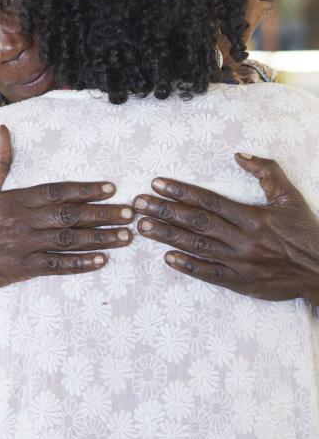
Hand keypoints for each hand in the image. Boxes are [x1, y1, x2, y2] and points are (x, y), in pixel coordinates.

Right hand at [0, 125, 133, 299]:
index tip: (110, 188)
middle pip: (70, 216)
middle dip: (103, 214)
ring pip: (69, 241)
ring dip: (100, 238)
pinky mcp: (24, 269)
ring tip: (125, 236)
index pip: (56, 191)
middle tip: (129, 212)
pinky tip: (102, 260)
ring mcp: (24, 247)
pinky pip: (58, 266)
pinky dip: (81, 264)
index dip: (85, 190)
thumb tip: (3, 130)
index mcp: (15, 200)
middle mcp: (23, 222)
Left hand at [133, 153, 318, 303]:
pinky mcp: (242, 283)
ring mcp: (241, 262)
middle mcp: (243, 239)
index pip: (209, 201)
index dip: (181, 191)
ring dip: (167, 236)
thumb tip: (238, 155)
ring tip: (143, 227)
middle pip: (196, 222)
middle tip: (137, 205)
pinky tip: (167, 259)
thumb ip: (266, 171)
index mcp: (253, 216)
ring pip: (198, 247)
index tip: (156, 183)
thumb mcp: (289, 196)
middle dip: (164, 211)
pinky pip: (211, 275)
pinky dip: (188, 267)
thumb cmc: (304, 231)